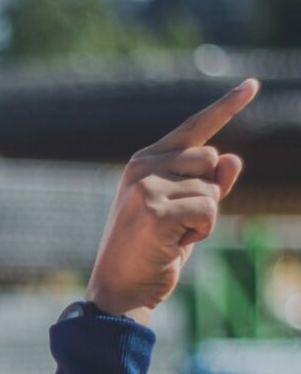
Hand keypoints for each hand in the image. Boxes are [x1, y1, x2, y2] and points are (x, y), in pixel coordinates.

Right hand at [86, 78, 259, 323]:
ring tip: (171, 238)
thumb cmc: (153, 252)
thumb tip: (234, 157)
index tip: (253, 84)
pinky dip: (200, 233)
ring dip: (203, 220)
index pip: (195, 128)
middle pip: (210, 159)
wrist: (120, 288)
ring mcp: (145, 186)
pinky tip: (171, 245)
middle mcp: (142, 166)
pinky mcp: (154, 209)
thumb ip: (209, 185)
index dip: (227, 106)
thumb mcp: (186, 215)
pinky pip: (208, 210)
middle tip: (177, 225)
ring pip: (211, 189)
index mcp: (146, 161)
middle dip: (207, 195)